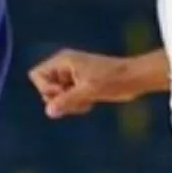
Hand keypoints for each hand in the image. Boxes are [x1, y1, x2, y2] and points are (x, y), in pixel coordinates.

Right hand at [27, 48, 153, 117]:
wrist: (134, 78)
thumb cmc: (113, 79)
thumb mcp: (88, 91)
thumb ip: (67, 100)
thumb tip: (49, 111)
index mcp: (63, 60)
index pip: (36, 75)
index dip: (46, 89)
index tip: (64, 92)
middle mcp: (64, 67)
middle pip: (45, 88)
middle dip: (59, 99)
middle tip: (77, 99)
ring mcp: (72, 77)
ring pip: (56, 97)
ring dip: (68, 104)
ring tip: (85, 102)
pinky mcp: (80, 86)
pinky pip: (67, 100)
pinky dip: (76, 105)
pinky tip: (90, 103)